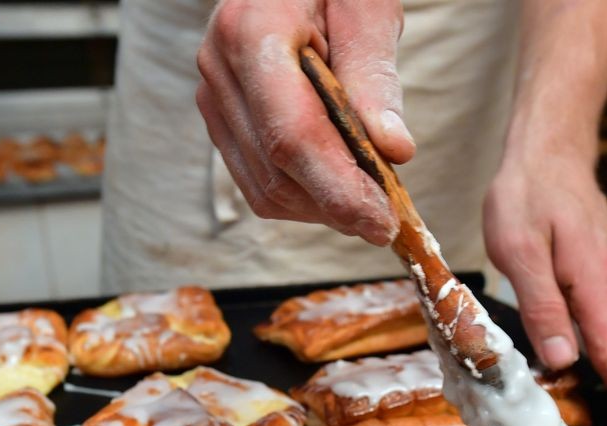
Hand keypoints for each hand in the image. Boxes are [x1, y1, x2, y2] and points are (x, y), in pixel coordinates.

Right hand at [196, 0, 412, 244]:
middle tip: (393, 215)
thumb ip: (375, 77)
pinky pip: (257, 179)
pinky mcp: (219, 114)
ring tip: (370, 195)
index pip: (294, 136)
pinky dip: (303, 194)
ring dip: (321, 206)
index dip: (340, 190)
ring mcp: (212, 94)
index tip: (384, 224)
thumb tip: (394, 152)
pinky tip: (340, 182)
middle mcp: (219, 67)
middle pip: (278, 172)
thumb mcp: (367, 8)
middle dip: (338, 204)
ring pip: (265, 188)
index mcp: (252, 32)